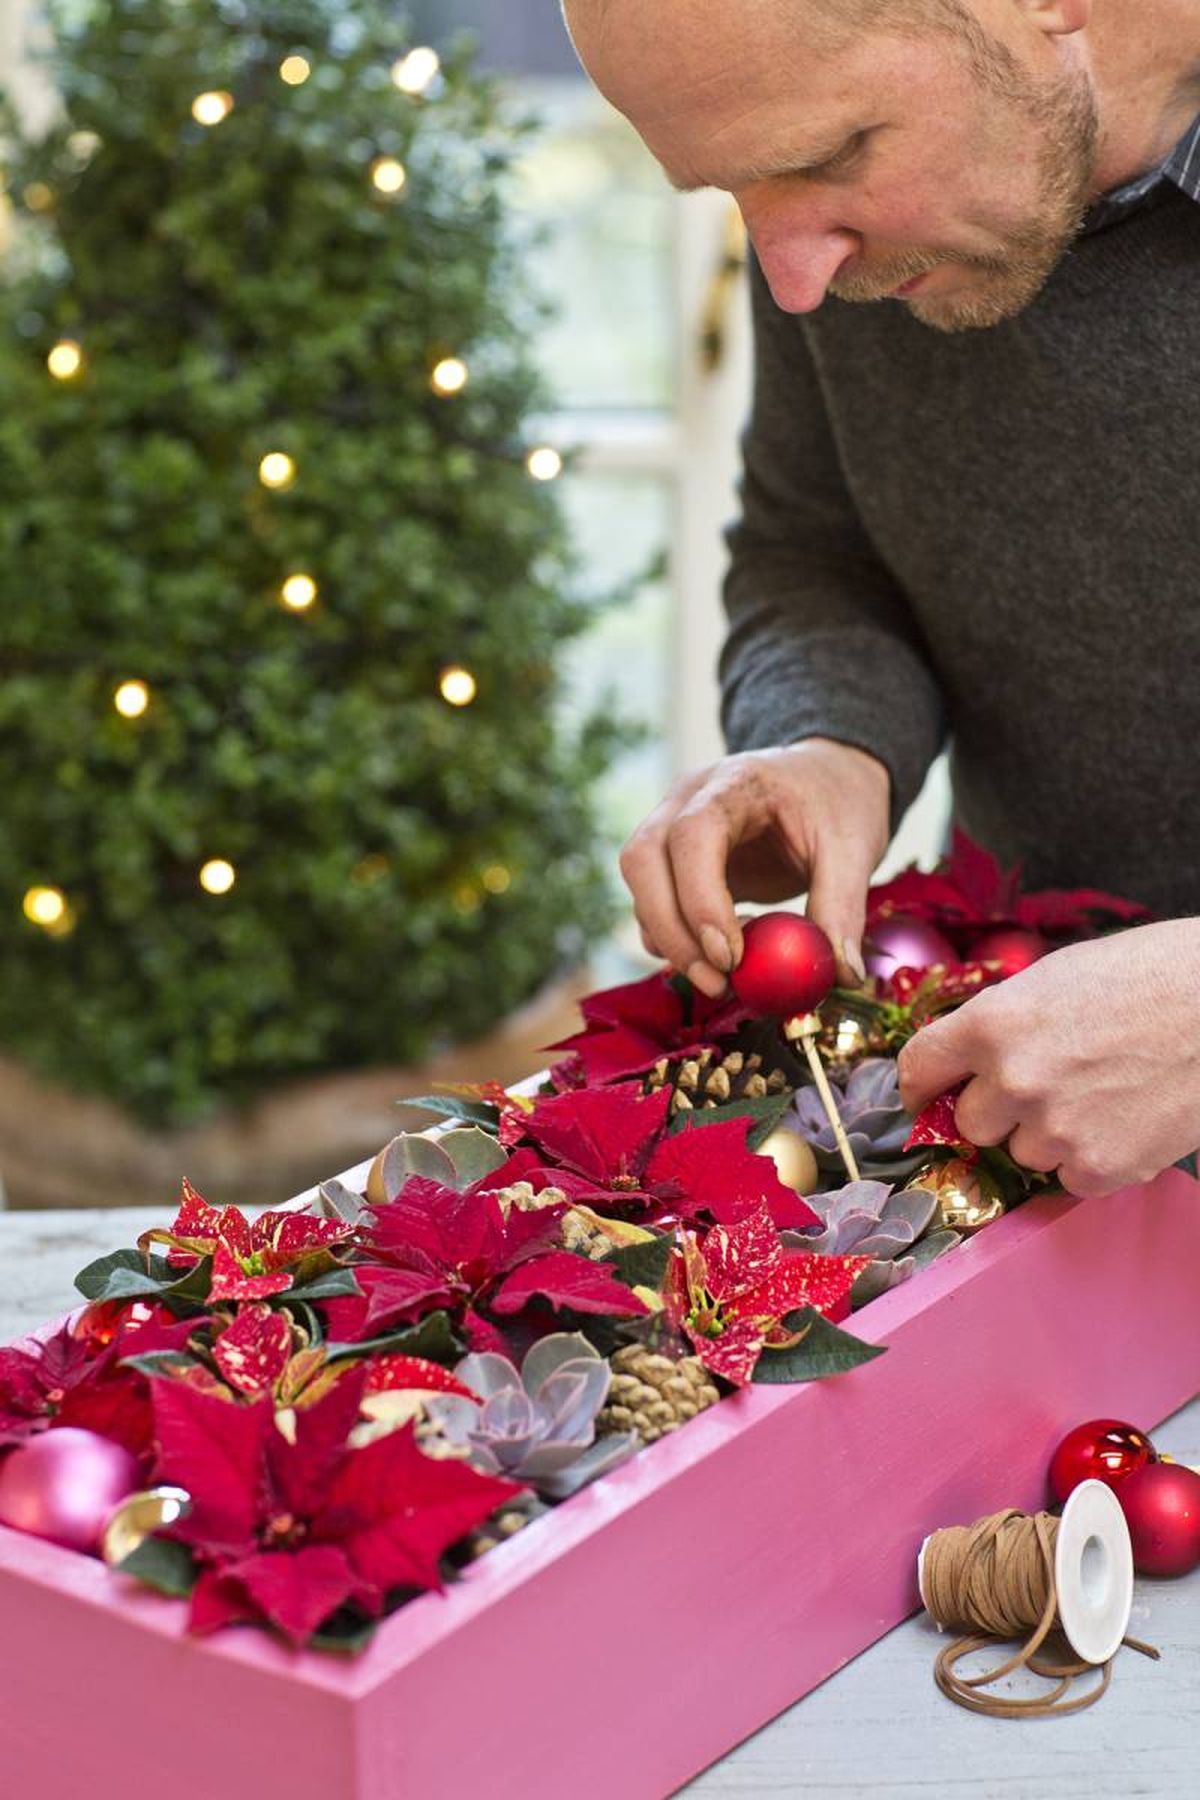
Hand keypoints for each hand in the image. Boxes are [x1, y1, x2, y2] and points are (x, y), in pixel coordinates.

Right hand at [618, 738, 890, 997]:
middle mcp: (687, 800)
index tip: (731, 957)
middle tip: (717, 982)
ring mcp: (672, 828)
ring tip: (725, 978)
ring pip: (639, 887)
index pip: (692, 835)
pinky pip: (653, 906)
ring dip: (670, 941)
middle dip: (671, 930)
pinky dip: (675, 940)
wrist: (826, 778)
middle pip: (642, 860)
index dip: (700, 899)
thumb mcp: (853, 846)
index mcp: (733, 783)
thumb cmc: (838, 802)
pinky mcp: (674, 863)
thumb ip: (842, 905)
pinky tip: (722, 957)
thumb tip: (840, 973)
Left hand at [896, 920, 1199, 1197]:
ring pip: (1021, 1153)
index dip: (922, 1084)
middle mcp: (1013, 1081)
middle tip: (1045, 1085)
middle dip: (996, 1110)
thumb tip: (967, 1062)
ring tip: (1099, 1093)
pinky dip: (1090, 1158)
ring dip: (1046, 1134)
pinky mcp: (1099, 1167)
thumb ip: (999, 1024)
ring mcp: (1055, 1130)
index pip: (918, 1068)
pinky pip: (1069, 1178)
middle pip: (968, 1123)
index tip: (929, 1094)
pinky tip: (1123, 1118)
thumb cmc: (1145, 975)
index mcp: (991, 1024)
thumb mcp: (1051, 979)